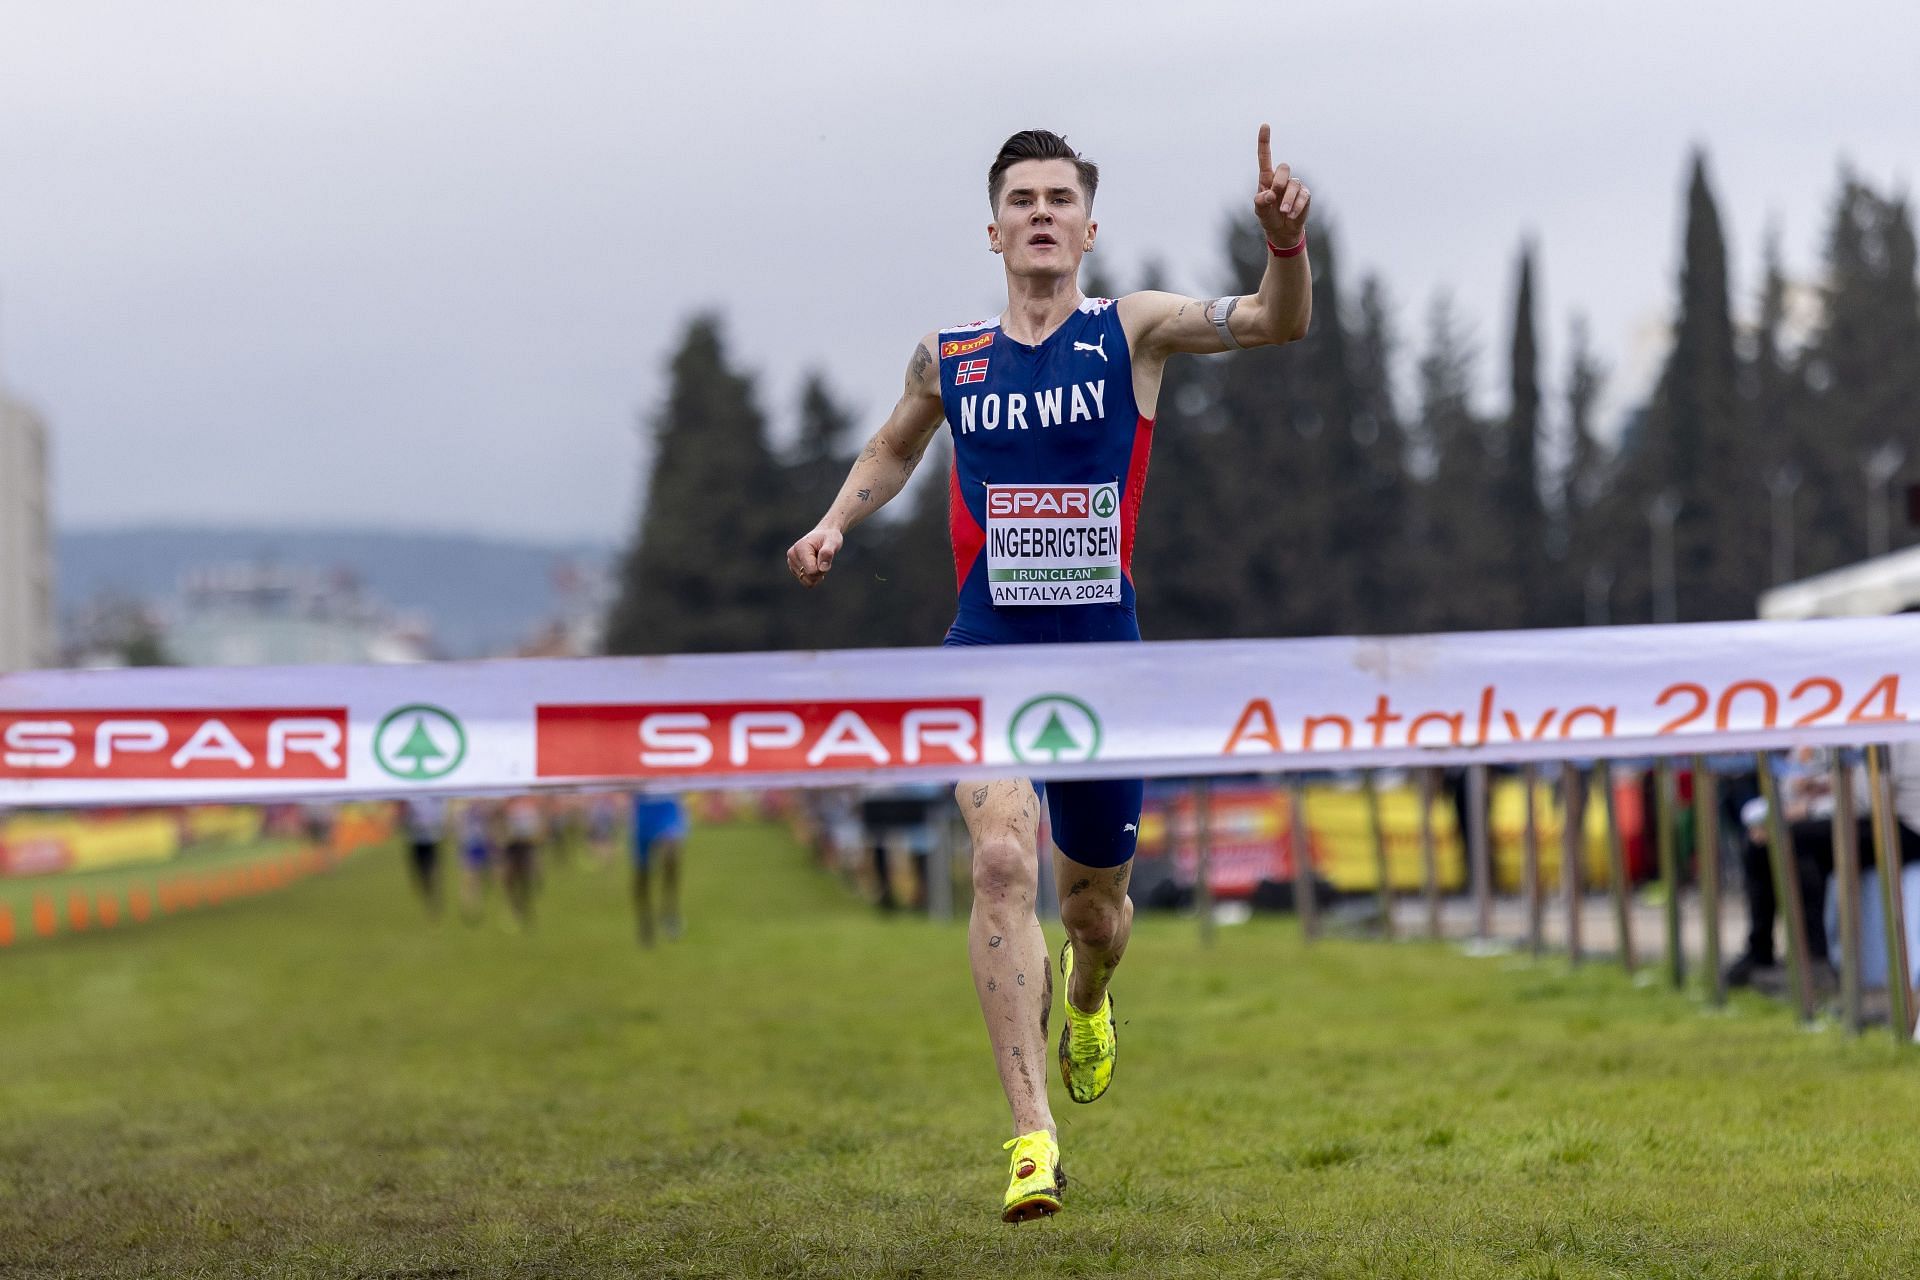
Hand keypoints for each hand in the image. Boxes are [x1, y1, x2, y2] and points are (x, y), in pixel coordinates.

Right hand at [787, 526, 842, 587]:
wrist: (824, 535)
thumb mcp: (833, 542)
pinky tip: (815, 566)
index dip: (823, 568)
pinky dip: (814, 577)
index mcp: (800, 548)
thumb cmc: (829, 538)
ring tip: (819, 561)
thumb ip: (828, 553)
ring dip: (818, 575)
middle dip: (820, 572)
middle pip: (810, 577)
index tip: (826, 557)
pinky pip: (806, 582)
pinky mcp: (793, 568)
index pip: (811, 571)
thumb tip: (822, 568)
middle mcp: (792, 555)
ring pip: (808, 581)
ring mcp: (791, 562)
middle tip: (823, 559)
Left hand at [1253, 123, 1309, 247]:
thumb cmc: (1268, 216)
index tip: (1265, 125)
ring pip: (1293, 185)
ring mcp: (1294, 186)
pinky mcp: (1305, 195)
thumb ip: (1260, 202)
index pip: (1265, 157)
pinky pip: (1303, 197)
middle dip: (1279, 182)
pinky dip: (1296, 207)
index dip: (1264, 141)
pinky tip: (1291, 216)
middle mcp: (1282, 179)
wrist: (1282, 230)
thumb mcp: (1259, 210)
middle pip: (1284, 167)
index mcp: (1267, 178)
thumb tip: (1270, 194)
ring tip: (1284, 213)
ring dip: (1287, 201)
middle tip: (1274, 196)